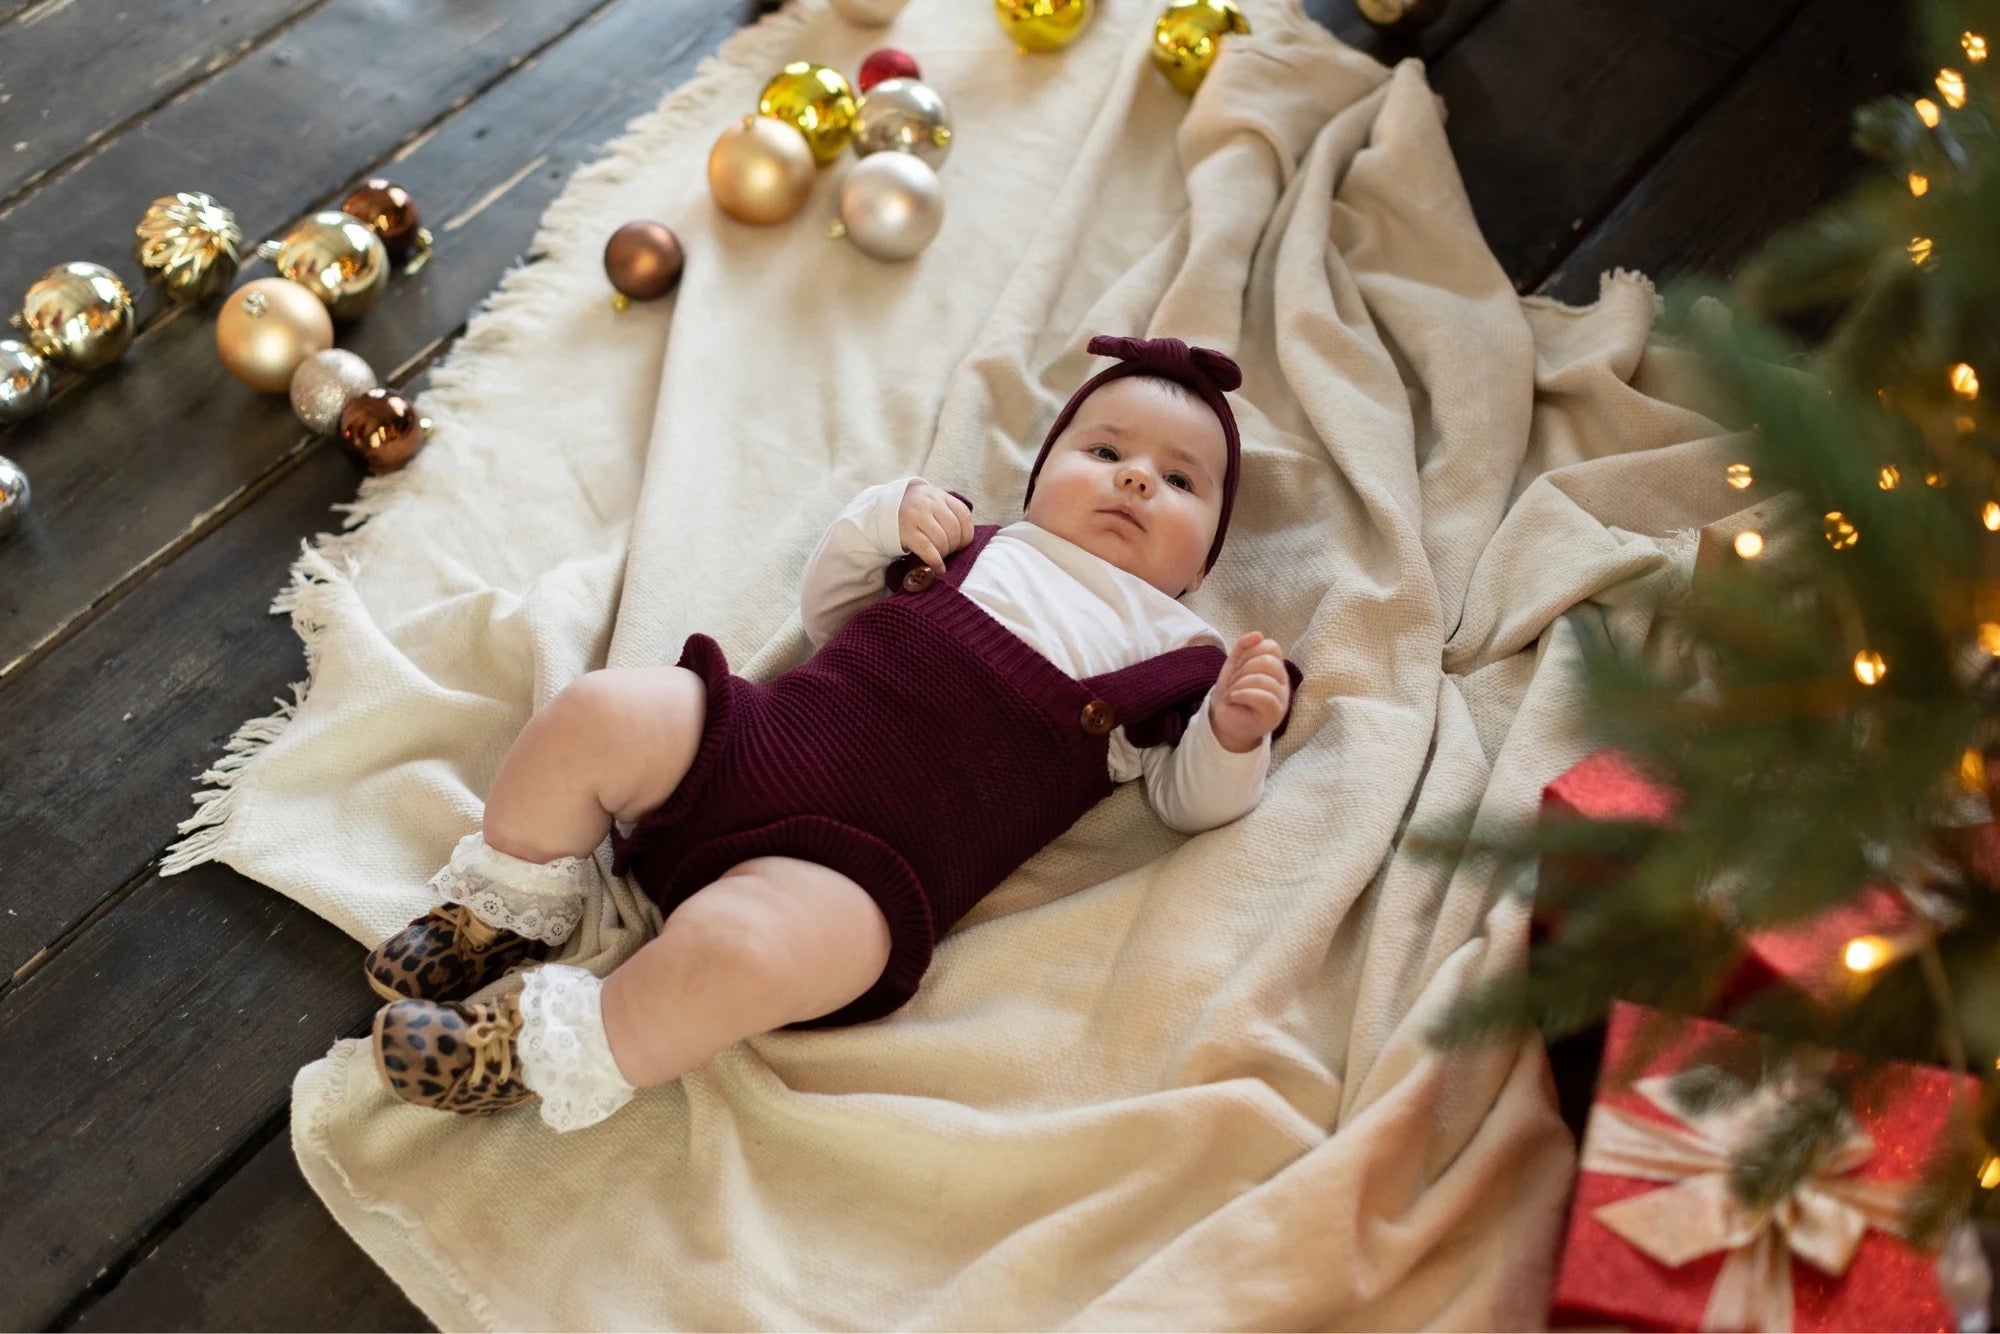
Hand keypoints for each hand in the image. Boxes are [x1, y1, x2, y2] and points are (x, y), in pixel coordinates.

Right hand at [898, 479, 973, 571]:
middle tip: (948, 551)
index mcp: (940, 496)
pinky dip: (935, 561)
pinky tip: (938, 568)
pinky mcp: (906, 531)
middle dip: (954, 546)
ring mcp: (917, 516)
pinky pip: (927, 549)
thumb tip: (965, 541)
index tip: (962, 544)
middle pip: (954, 530)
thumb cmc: (916, 509)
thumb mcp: (934, 503)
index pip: (964, 516)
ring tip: (939, 556)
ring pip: (942, 540)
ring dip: (944, 553)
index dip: (967, 535)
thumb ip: (950, 513)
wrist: (885, 506)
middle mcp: (930, 503)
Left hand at [1209, 632, 1288, 753]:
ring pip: (1264, 680)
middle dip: (1244, 669)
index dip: (1250, 652)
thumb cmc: (1233, 693)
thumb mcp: (1234, 665)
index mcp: (1275, 667)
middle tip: (1234, 682)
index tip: (1238, 665)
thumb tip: (1258, 634)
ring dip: (1239, 684)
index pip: (1271, 646)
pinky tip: (1233, 699)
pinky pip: (1264, 697)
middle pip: (1268, 662)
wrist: (1224, 721)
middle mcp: (1283, 681)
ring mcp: (1282, 699)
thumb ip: (1243, 647)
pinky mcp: (1275, 714)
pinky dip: (1242, 694)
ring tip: (1232, 693)